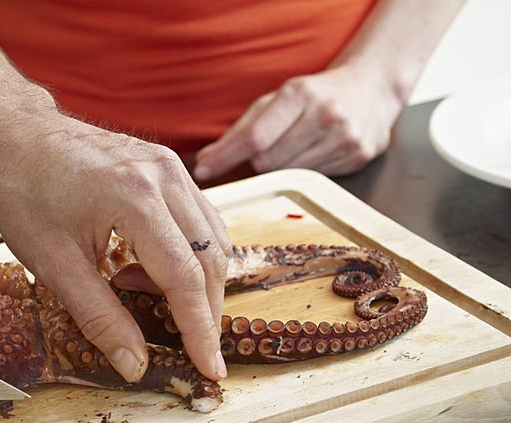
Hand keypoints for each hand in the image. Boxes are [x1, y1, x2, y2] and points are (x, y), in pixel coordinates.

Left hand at [0, 108, 230, 382]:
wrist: (11, 137)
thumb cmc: (23, 194)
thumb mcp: (55, 267)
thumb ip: (100, 318)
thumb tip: (134, 365)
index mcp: (136, 200)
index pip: (185, 278)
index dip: (200, 330)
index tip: (210, 368)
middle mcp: (165, 177)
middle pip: (210, 258)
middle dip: (204, 311)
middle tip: (192, 349)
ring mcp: (170, 167)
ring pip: (212, 238)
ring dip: (194, 282)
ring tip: (143, 299)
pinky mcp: (166, 166)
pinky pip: (198, 219)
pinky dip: (185, 254)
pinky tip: (143, 270)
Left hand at [193, 64, 404, 180]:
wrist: (373, 88)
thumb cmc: (314, 95)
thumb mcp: (276, 100)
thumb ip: (241, 130)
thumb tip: (205, 161)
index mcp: (300, 94)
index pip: (255, 137)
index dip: (226, 157)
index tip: (203, 171)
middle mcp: (325, 114)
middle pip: (269, 162)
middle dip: (259, 163)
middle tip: (268, 151)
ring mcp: (345, 137)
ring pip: (290, 176)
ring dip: (282, 170)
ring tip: (295, 149)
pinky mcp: (357, 157)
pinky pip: (314, 181)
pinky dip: (305, 174)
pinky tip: (315, 153)